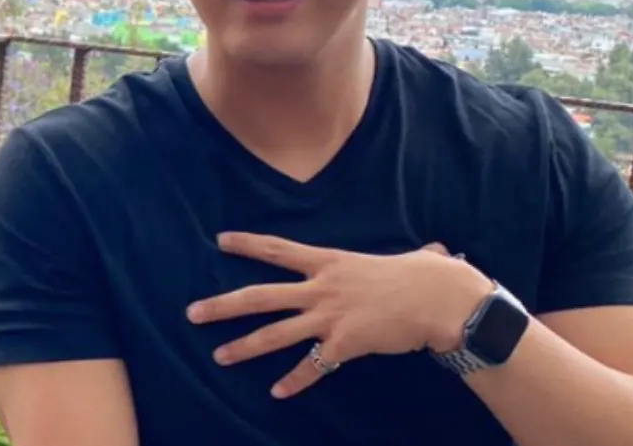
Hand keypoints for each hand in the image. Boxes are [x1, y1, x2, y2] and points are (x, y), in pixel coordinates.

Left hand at [186, 232, 493, 398]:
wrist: (440, 300)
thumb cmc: (431, 275)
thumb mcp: (414, 257)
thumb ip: (416, 253)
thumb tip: (438, 250)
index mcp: (331, 262)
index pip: (279, 250)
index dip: (248, 245)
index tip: (220, 240)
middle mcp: (322, 288)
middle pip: (260, 296)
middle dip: (223, 305)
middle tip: (192, 312)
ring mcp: (329, 317)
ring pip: (275, 334)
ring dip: (244, 347)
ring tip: (218, 356)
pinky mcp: (344, 345)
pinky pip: (312, 367)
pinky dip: (295, 381)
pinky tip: (277, 393)